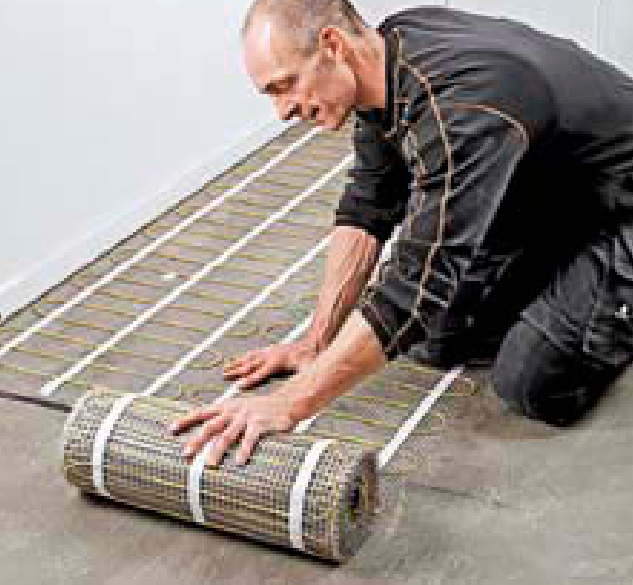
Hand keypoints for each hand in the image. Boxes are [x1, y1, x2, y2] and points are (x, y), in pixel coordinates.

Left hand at [168, 394, 297, 465]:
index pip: (202, 412)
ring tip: (209, 465)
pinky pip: (250, 438)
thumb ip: (227, 419)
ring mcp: (247, 416)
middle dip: (197, 441)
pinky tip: (239, 462)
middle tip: (185, 455)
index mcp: (227, 406)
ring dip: (217, 450)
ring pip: (228, 435)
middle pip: (211, 426)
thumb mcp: (242, 409)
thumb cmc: (263, 409)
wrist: (288, 401)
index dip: (186, 420)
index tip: (170, 429)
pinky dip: (244, 450)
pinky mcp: (261, 423)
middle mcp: (234, 410)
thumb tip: (210, 435)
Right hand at [223, 338, 318, 388]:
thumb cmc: (311, 359)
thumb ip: (305, 379)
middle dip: (237, 371)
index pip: (261, 373)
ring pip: (249, 358)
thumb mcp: (310, 369)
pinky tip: (237, 360)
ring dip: (236, 364)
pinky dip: (243, 357)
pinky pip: (253, 354)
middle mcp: (271, 356)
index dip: (250, 380)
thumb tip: (303, 388)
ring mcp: (269, 351)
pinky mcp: (270, 349)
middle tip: (224, 376)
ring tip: (224, 369)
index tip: (238, 386)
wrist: (313, 343)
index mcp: (279, 362)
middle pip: (250, 365)